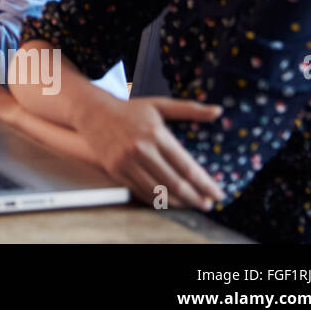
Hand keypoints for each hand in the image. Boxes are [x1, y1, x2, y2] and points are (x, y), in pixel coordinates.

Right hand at [74, 95, 224, 209]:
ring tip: (191, 204)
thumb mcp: (160, 105)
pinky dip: (157, 200)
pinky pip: (140, 191)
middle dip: (195, 198)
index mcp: (155, 134)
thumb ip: (190, 109)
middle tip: (208, 204)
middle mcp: (141, 150)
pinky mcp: (115, 170)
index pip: (186, 166)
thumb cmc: (129, 109)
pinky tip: (169, 200)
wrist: (92, 112)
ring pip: (158, 191)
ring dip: (178, 202)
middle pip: (175, 183)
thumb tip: (218, 110)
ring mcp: (126, 162)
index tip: (218, 193)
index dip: (205, 184)